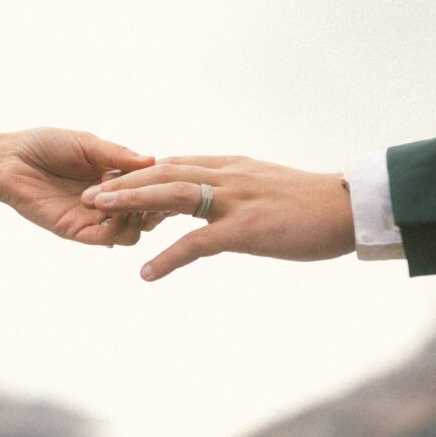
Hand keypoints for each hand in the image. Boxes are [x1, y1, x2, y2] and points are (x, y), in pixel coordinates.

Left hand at [0, 128, 153, 245]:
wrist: (9, 160)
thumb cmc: (44, 145)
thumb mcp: (87, 144)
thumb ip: (117, 154)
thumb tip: (153, 160)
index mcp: (113, 178)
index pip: (148, 189)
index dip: (159, 187)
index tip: (165, 177)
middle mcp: (107, 201)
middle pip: (145, 215)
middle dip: (152, 205)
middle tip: (148, 193)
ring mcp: (92, 217)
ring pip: (131, 234)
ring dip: (135, 218)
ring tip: (126, 201)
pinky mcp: (75, 230)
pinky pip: (106, 239)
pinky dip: (116, 228)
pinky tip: (111, 209)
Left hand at [81, 155, 354, 279]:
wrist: (348, 210)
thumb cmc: (310, 205)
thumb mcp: (264, 189)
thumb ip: (234, 191)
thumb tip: (213, 202)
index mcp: (230, 167)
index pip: (173, 163)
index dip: (137, 172)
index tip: (107, 180)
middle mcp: (226, 176)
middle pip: (162, 172)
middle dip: (121, 182)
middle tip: (86, 193)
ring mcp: (234, 201)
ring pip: (170, 195)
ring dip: (130, 203)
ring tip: (96, 213)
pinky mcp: (245, 230)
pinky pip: (196, 244)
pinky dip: (168, 258)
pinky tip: (146, 273)